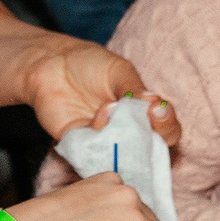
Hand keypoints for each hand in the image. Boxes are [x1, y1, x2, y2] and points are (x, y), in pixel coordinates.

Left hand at [11, 34, 183, 147]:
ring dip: (118, 134)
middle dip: (147, 137)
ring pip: (121, 156)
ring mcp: (105, 144)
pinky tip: (94, 118)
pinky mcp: (81, 148)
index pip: (167, 131)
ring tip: (108, 106)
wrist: (52, 64)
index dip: (168, 126)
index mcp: (144, 115)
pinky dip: (97, 137)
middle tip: (143, 116)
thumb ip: (135, 90)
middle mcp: (128, 134)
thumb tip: (154, 105)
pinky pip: (94, 155)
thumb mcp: (119, 71)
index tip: (159, 110)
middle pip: (149, 152)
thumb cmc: (89, 65)